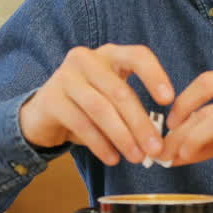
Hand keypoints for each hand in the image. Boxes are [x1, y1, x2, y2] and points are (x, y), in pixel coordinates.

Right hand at [19, 45, 174, 165]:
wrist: (43, 114)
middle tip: (156, 149)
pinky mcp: (51, 100)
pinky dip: (100, 144)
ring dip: (122, 137)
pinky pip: (82, 124)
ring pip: (101, 109)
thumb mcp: (112, 99)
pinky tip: (113, 158)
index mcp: (109, 54)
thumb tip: (158, 139)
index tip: (169, 100)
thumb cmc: (87, 104)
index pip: (137, 56)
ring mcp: (66, 77)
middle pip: (120, 92)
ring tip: (137, 157)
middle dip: (141, 124)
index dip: (155, 76)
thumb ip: (134, 110)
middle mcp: (87, 60)